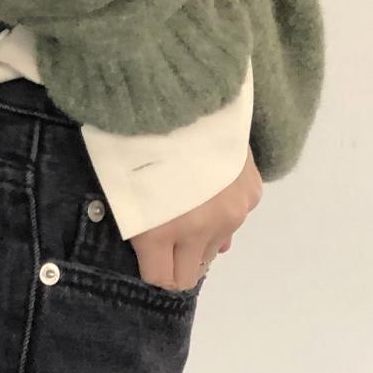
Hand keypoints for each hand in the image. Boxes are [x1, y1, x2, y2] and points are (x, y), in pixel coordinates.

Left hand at [128, 148, 261, 289]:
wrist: (181, 91)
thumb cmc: (135, 139)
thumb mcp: (121, 190)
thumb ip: (141, 229)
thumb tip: (171, 255)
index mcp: (160, 234)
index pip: (164, 280)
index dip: (154, 271)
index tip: (149, 256)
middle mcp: (201, 231)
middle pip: (193, 270)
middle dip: (179, 258)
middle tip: (169, 231)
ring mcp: (231, 213)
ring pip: (217, 245)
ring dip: (203, 234)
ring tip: (190, 200)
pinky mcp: (251, 191)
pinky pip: (236, 216)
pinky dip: (223, 209)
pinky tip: (212, 183)